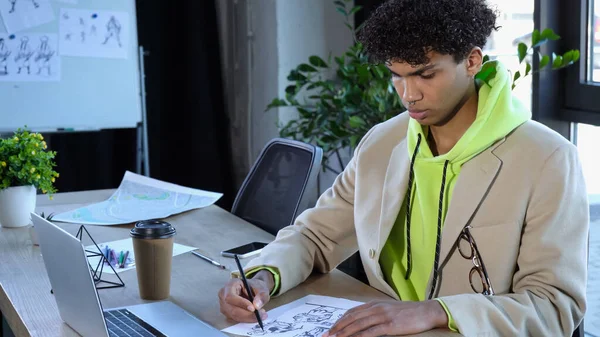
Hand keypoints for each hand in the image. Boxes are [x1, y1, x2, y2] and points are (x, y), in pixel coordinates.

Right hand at [218, 270, 273, 322]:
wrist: (253, 289)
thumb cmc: (255, 287)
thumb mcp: (262, 288)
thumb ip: (261, 296)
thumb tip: (256, 306)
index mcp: (230, 285)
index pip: (230, 296)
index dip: (240, 303)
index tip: (253, 308)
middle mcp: (224, 295)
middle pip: (232, 309)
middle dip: (247, 314)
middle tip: (262, 315)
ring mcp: (224, 305)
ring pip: (234, 316)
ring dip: (248, 318)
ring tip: (261, 314)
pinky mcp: (227, 313)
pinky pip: (236, 319)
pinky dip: (247, 319)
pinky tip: (255, 316)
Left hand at [322, 300, 447, 336]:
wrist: (426, 311)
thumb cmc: (408, 312)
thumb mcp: (388, 309)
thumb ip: (374, 314)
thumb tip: (361, 322)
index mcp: (374, 304)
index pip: (351, 313)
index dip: (339, 321)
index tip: (329, 330)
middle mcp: (375, 308)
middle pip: (351, 319)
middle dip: (337, 328)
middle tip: (326, 336)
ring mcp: (382, 316)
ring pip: (358, 325)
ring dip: (344, 333)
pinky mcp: (390, 325)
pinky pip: (371, 331)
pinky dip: (360, 336)